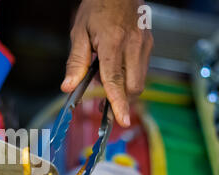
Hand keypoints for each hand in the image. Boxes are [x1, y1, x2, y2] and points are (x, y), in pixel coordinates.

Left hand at [61, 0, 152, 126]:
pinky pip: (142, 69)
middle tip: (103, 101)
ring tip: (106, 76)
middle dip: (121, 98)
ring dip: (124, 87)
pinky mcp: (149, 44)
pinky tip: (116, 67)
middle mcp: (134, 45)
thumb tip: (68, 87)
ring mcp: (145, 44)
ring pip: (139, 80)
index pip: (116, 80)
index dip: (118, 103)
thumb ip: (75, 62)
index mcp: (113, 43)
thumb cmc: (97, 7)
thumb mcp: (79, 33)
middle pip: (132, 86)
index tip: (121, 119)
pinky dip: (130, 76)